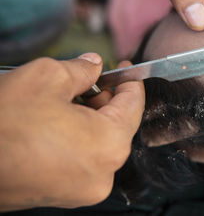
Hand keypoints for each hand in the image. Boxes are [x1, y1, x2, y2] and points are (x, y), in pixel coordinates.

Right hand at [0, 54, 144, 210]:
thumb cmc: (1, 124)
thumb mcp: (46, 77)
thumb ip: (81, 68)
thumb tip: (93, 65)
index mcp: (109, 144)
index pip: (134, 105)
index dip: (130, 81)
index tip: (124, 69)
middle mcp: (103, 173)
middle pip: (118, 124)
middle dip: (106, 98)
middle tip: (90, 80)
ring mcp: (83, 189)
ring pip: (100, 142)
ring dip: (90, 117)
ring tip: (66, 100)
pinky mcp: (64, 194)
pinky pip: (83, 158)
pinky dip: (78, 138)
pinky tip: (56, 122)